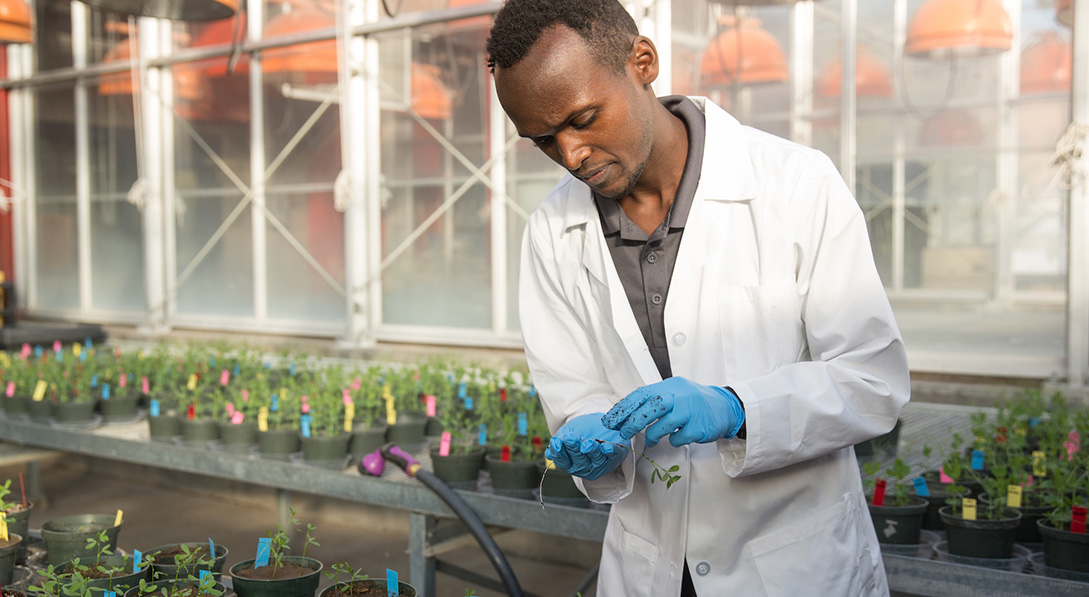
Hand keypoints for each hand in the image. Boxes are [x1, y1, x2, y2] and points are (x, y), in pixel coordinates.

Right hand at [545, 414, 628, 479]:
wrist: (599, 423)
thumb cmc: (581, 430)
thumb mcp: (567, 433)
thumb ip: (560, 442)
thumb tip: (548, 454)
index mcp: (571, 463)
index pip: (563, 462)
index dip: (559, 453)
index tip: (557, 442)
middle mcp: (585, 467)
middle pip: (579, 462)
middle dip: (574, 449)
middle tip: (570, 438)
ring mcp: (601, 464)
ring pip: (596, 460)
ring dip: (591, 451)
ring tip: (587, 443)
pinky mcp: (615, 456)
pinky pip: (613, 456)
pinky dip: (610, 451)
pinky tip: (606, 447)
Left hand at [602, 377, 744, 447]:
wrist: (725, 407)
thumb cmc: (694, 401)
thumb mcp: (674, 392)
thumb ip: (654, 400)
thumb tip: (626, 414)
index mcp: (670, 386)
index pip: (641, 394)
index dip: (624, 408)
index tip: (611, 420)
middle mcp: (680, 395)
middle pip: (651, 407)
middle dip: (633, 421)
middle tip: (623, 432)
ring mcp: (691, 411)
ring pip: (664, 423)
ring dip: (652, 434)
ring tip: (649, 440)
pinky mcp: (699, 427)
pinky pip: (679, 437)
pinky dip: (673, 440)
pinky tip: (674, 439)